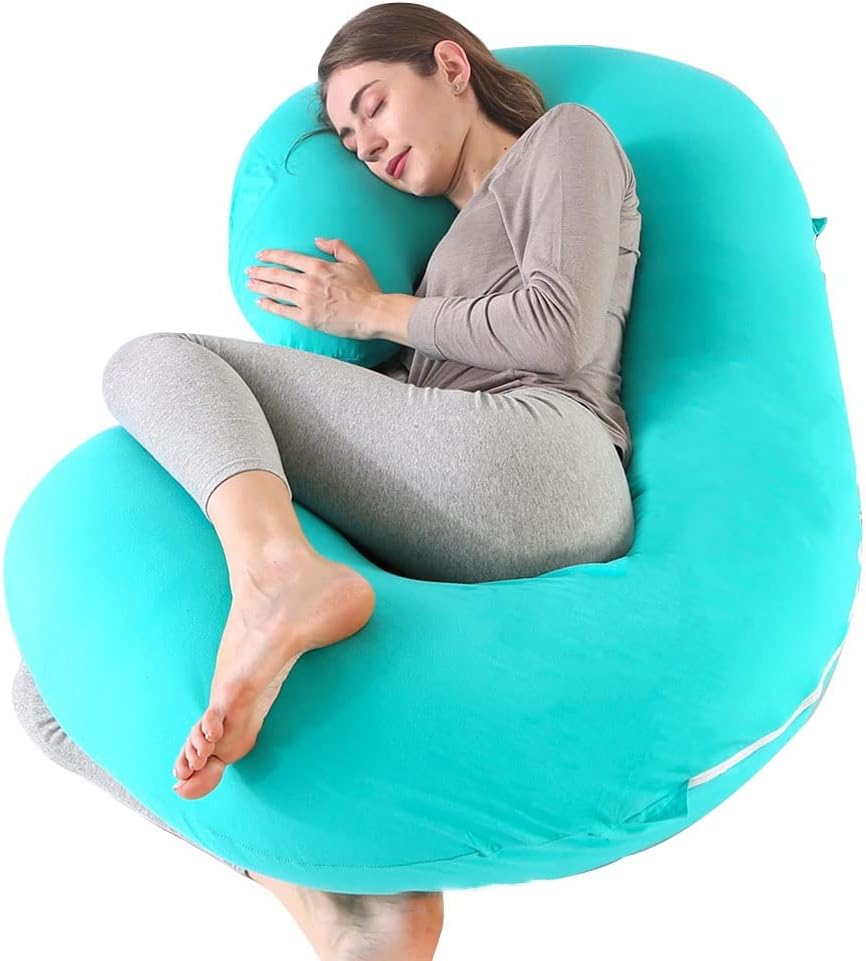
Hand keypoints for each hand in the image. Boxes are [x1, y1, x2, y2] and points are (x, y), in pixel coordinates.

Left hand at [245, 237, 381, 338]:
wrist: (371, 313)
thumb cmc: (366, 289)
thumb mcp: (355, 260)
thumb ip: (336, 246)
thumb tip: (317, 240)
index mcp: (318, 266)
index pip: (288, 257)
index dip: (271, 255)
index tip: (261, 255)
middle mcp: (308, 282)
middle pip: (277, 274)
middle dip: (260, 271)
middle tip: (249, 270)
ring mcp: (306, 301)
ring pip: (276, 291)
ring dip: (260, 286)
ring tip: (249, 284)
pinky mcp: (307, 318)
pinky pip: (282, 310)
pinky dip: (269, 305)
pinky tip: (260, 302)